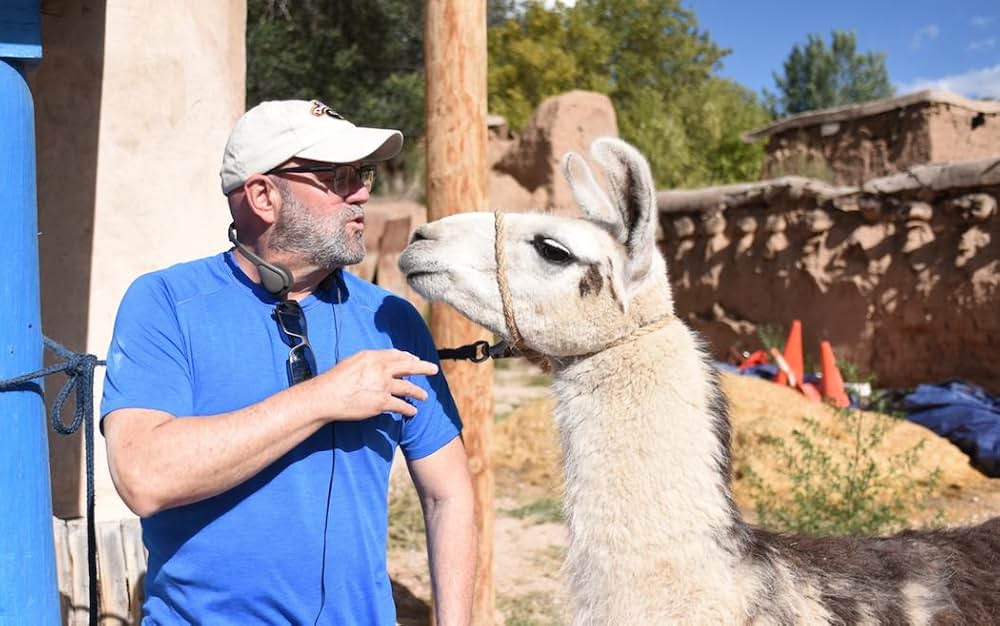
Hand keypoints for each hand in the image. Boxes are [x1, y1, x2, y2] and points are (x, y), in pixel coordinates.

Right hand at [298, 349, 439, 420]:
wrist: (327, 396)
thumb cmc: (334, 380)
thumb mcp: (352, 362)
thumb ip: (368, 361)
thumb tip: (379, 364)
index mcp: (372, 356)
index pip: (395, 354)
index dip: (407, 357)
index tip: (414, 359)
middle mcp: (380, 368)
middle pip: (408, 366)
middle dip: (423, 367)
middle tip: (433, 369)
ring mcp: (383, 385)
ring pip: (408, 388)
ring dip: (418, 392)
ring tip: (424, 396)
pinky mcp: (382, 402)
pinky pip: (400, 405)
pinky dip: (408, 409)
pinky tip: (412, 412)